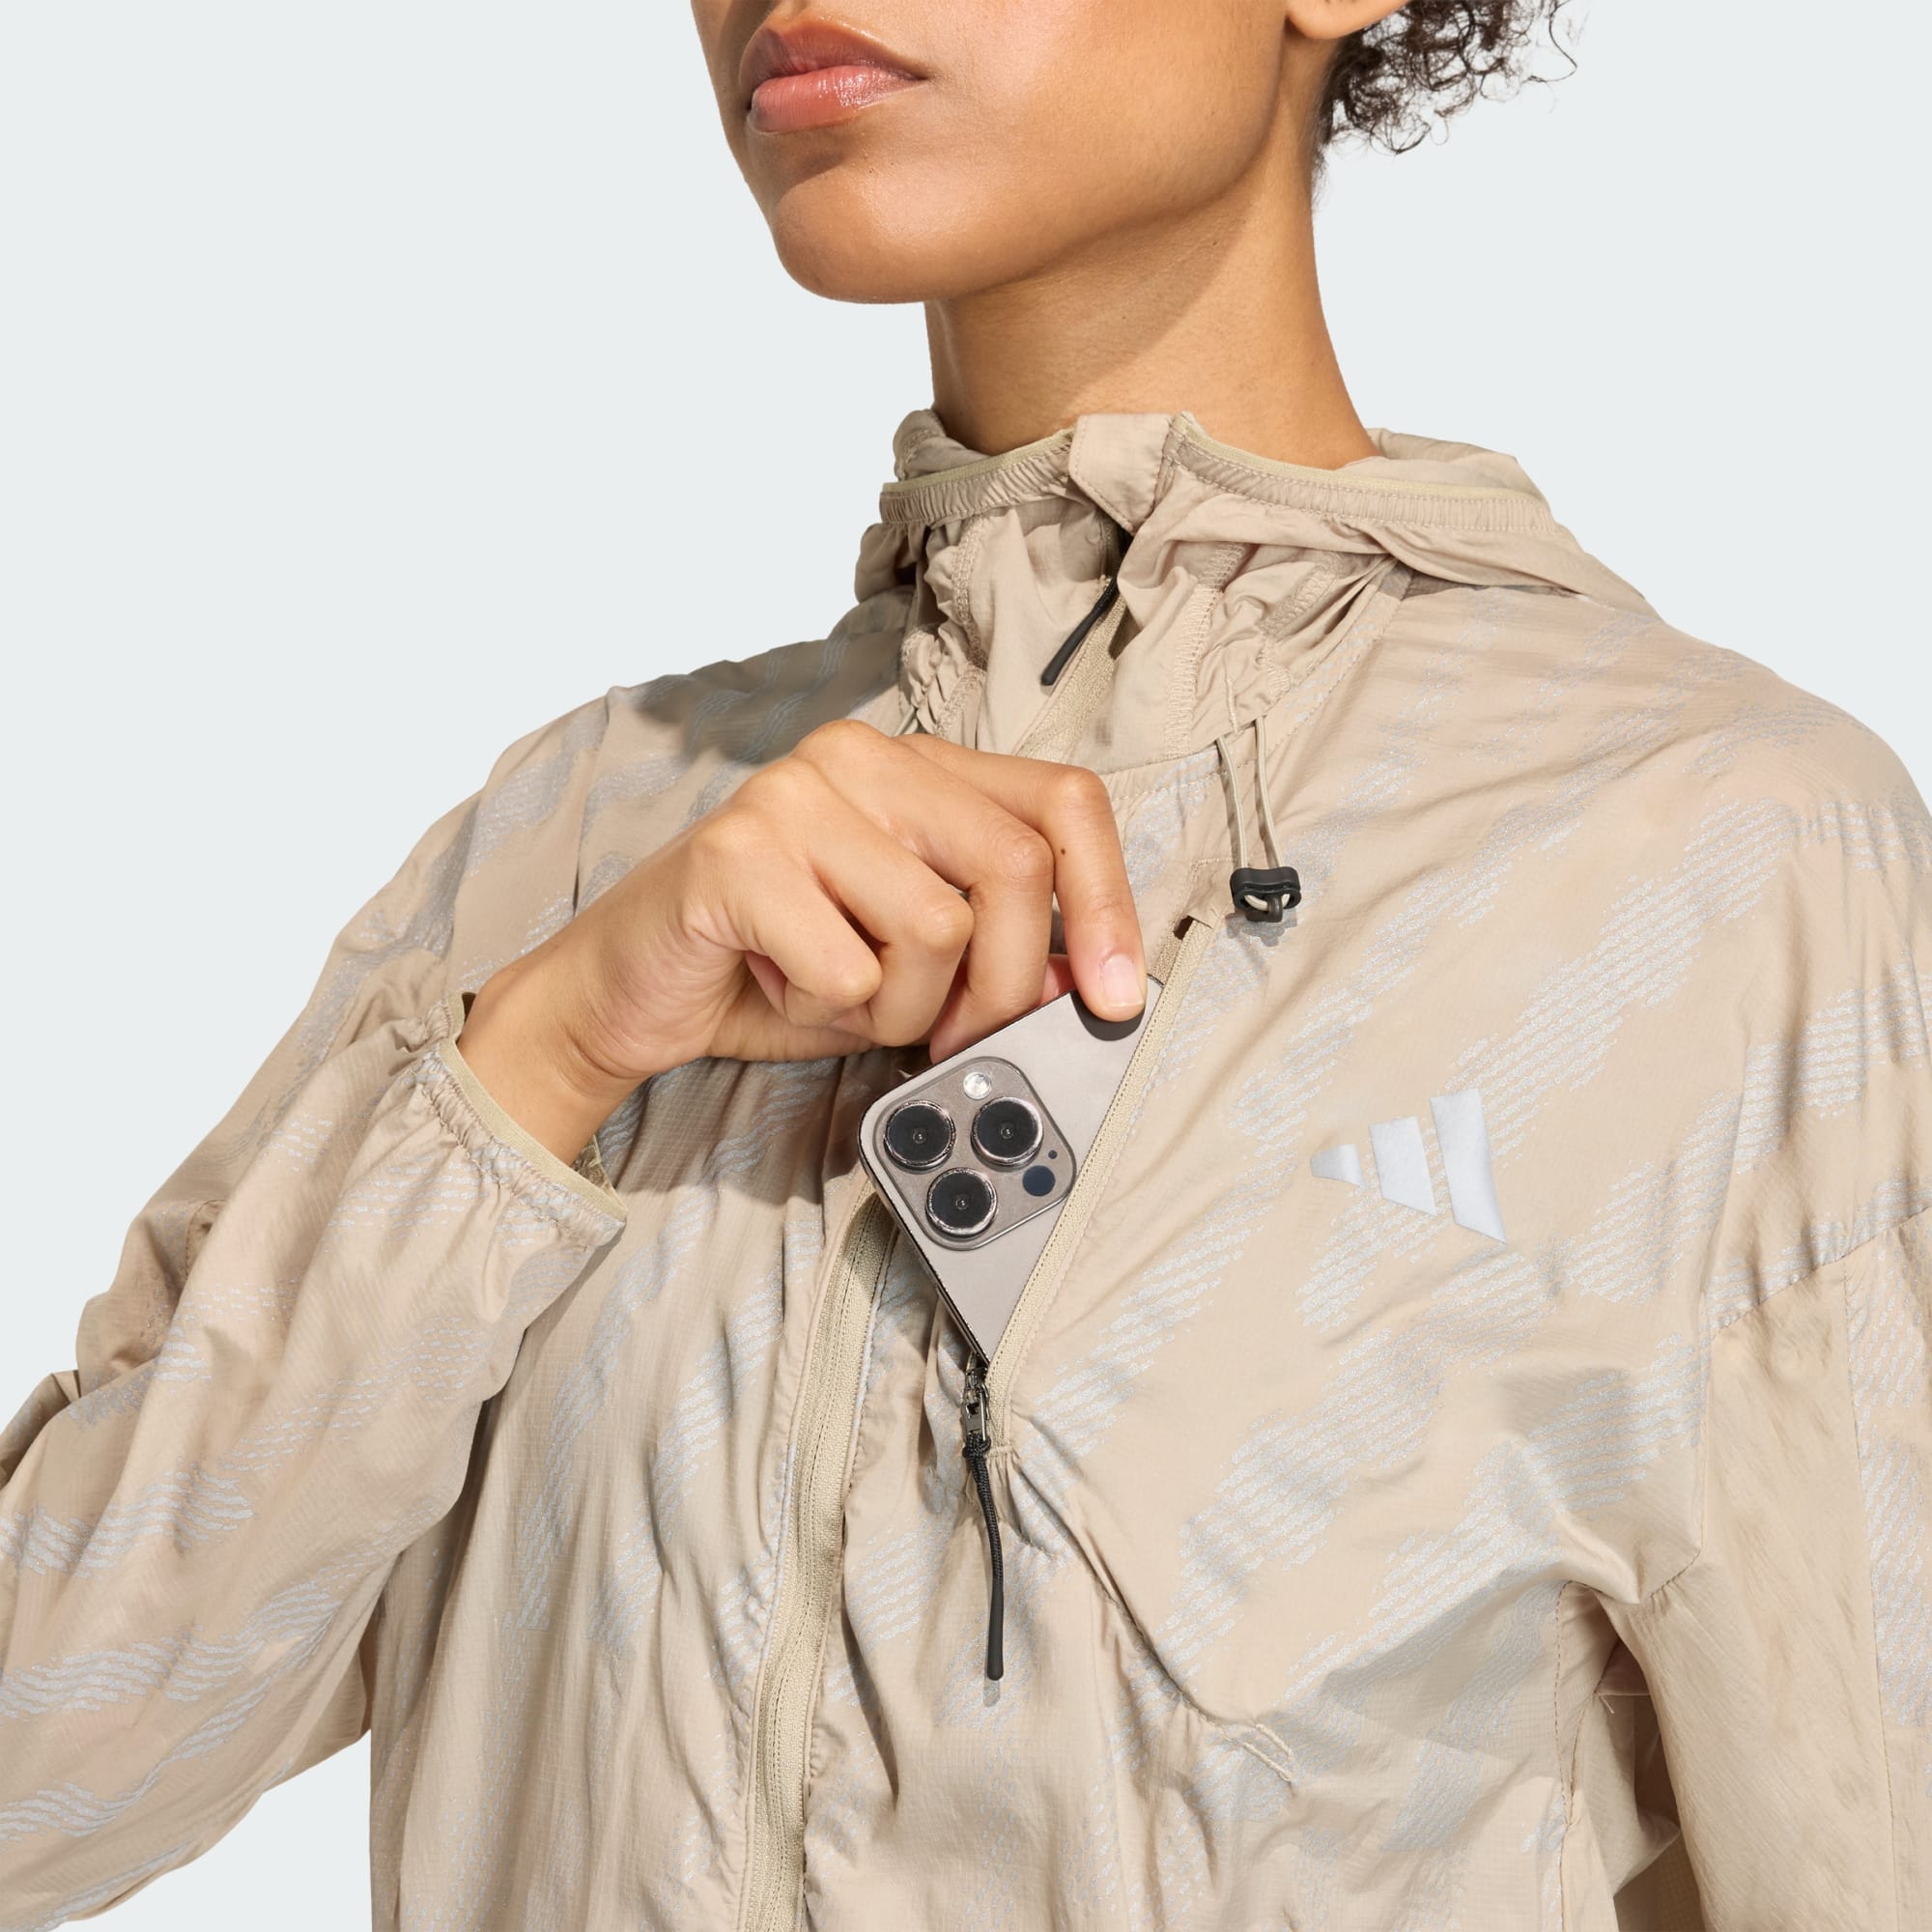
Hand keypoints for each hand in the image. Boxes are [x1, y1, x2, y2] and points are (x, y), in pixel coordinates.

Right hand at [456, 720, 1145, 1161]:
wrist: (631, 992)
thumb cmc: (779, 970)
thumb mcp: (914, 960)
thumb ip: (999, 947)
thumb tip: (1092, 981)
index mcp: (917, 765)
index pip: (1063, 802)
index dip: (1108, 902)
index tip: (1115, 996)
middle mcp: (860, 756)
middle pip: (1013, 868)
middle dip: (1000, 987)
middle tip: (948, 1035)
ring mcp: (793, 792)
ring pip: (938, 930)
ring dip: (899, 1007)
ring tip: (835, 992)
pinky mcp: (735, 852)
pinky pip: (850, 967)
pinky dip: (827, 1012)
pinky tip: (778, 986)